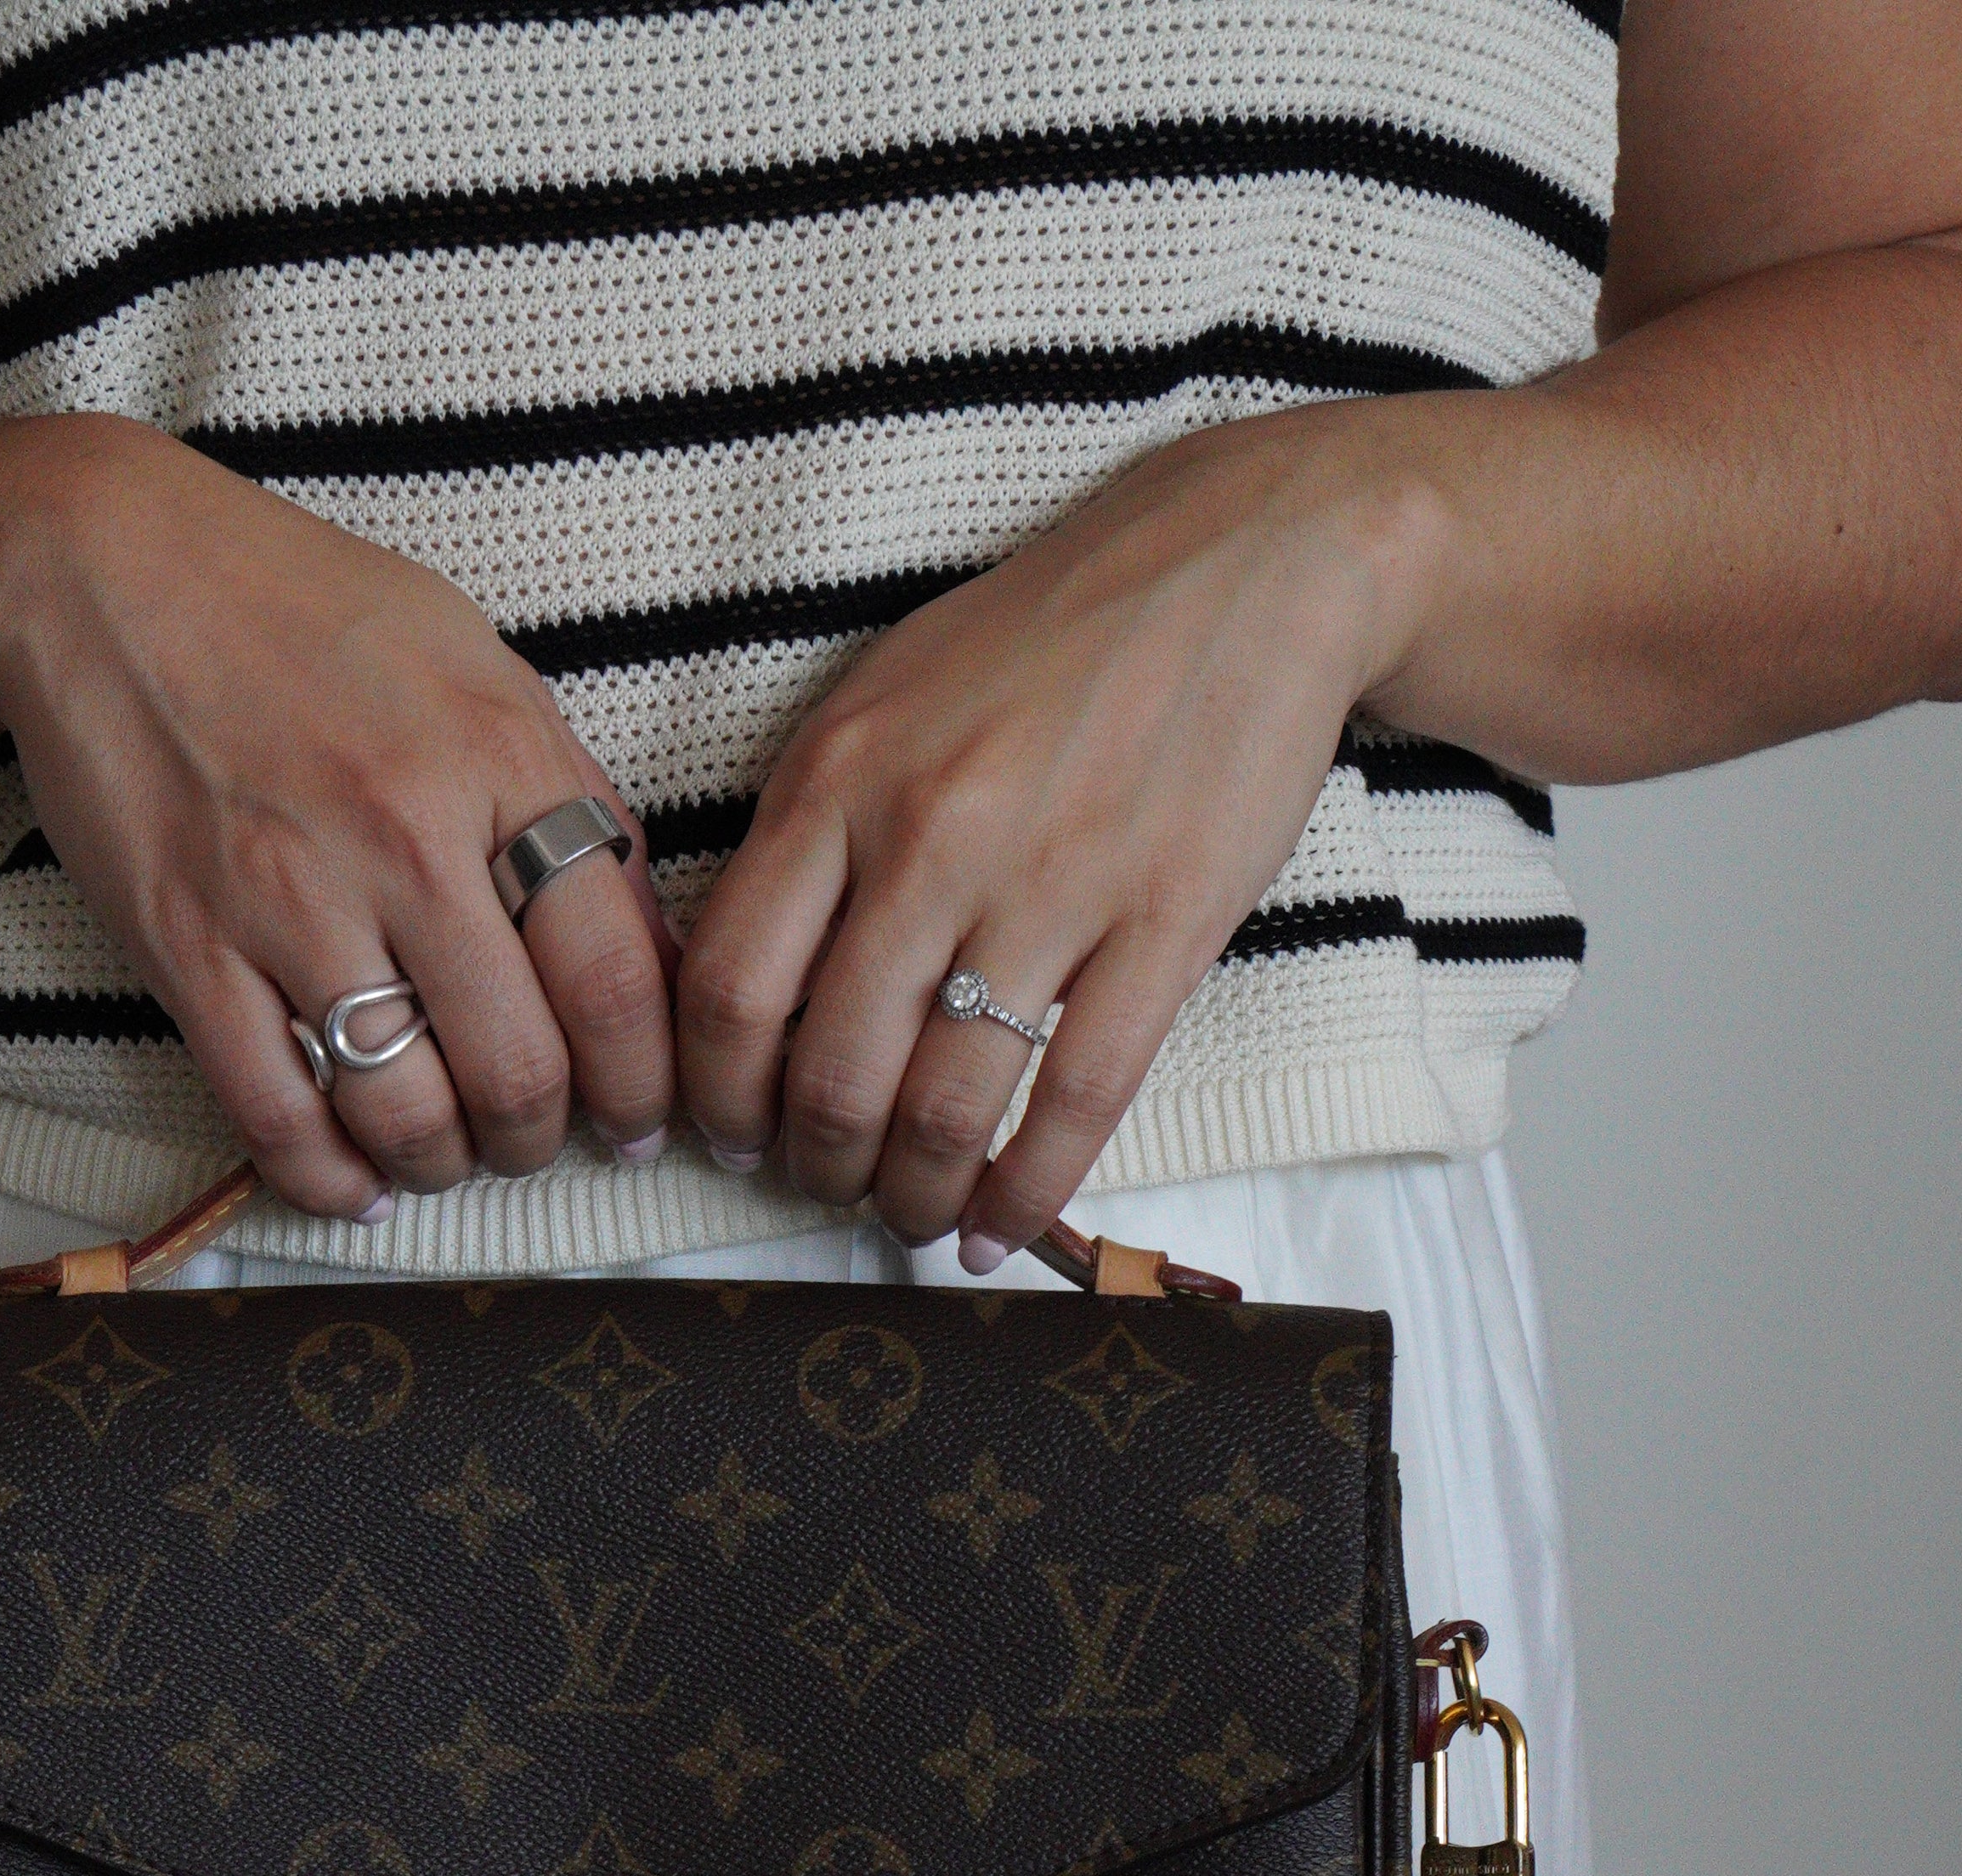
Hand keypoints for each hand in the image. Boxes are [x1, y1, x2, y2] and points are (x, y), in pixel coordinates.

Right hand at [0, 418, 678, 1220]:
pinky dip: (329, 1179)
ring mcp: (290, 898)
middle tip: (534, 1140)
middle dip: (543, 1138)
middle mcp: (404, 835)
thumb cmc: (304, 616)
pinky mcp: (189, 947)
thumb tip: (653, 948)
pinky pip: (279, 1116)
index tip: (638, 1118)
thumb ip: (565, 802)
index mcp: (499, 759)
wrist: (108, 572)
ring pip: (408, 1111)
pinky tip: (354, 1182)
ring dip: (443, 1162)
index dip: (642, 1080)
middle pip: (522, 1067)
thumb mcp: (476, 670)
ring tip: (444, 1151)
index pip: (617, 974)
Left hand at [674, 412, 1426, 1262]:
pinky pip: (1074, 1101)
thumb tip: (753, 982)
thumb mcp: (888, 696)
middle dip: (816, 1165)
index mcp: (841, 777)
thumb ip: (816, 828)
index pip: (731, 988)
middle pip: (830, 1073)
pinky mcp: (1166, 922)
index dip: (717, 1097)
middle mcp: (932, 837)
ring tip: (913, 1216)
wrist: (1243, 560)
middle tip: (828, 1187)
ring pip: (945, 1107)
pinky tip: (1000, 1230)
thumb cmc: (1051, 637)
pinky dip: (1027, 1192)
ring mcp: (1054, 885)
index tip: (731, 1137)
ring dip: (915, 1194)